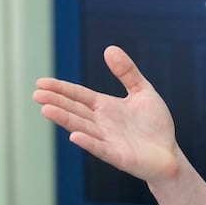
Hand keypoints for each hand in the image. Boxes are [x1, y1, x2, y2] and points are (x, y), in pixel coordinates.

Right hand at [33, 46, 182, 183]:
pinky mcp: (118, 156)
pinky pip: (100, 148)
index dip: (61, 88)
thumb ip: (127, 72)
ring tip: (46, 109)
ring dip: (65, 119)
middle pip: (75, 110)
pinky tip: (74, 136)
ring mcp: (108, 140)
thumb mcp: (143, 91)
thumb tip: (109, 48)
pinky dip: (88, 142)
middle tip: (36, 94)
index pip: (78, 95)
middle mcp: (101, 123)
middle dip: (56, 102)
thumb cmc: (155, 124)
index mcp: (105, 107)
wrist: (169, 154)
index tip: (40, 82)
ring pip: (82, 127)